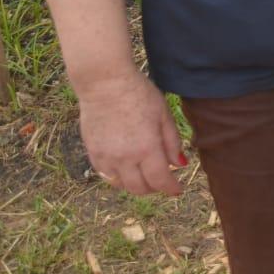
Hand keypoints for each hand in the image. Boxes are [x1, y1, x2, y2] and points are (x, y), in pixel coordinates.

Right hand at [77, 73, 185, 196]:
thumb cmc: (139, 94)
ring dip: (136, 185)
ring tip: (145, 175)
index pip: (160, 180)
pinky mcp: (92, 153)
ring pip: (121, 185)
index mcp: (146, 148)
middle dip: (155, 188)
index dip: (171, 188)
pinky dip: (119, 178)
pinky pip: (106, 176)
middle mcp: (125, 158)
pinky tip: (126, 169)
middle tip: (163, 181)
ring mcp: (106, 157)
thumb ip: (172, 142)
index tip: (178, 189)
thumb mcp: (163, 114)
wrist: (105, 84)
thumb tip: (180, 164)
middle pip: (140, 188)